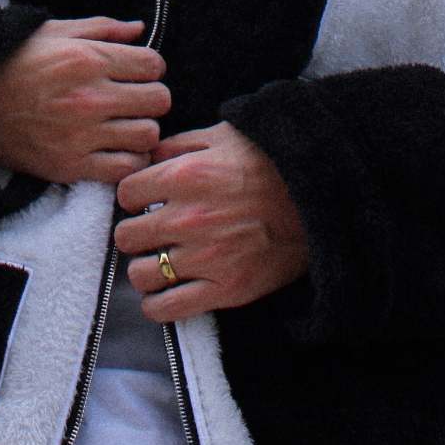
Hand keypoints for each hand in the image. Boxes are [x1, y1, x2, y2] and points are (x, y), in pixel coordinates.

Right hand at [0, 17, 169, 186]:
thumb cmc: (12, 62)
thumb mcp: (54, 31)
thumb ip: (102, 27)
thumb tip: (140, 29)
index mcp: (87, 58)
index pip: (154, 65)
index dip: (149, 67)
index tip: (136, 71)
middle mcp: (89, 97)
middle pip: (159, 100)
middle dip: (151, 96)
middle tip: (133, 98)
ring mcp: (82, 135)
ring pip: (148, 135)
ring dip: (142, 129)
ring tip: (125, 124)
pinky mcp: (71, 166)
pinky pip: (126, 168)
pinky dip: (129, 159)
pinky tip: (116, 148)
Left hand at [114, 122, 308, 320]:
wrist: (318, 197)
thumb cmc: (269, 161)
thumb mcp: (222, 136)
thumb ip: (177, 145)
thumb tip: (147, 158)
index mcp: (184, 176)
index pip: (125, 193)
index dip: (133, 196)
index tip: (144, 201)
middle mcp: (188, 218)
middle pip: (126, 236)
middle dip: (135, 233)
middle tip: (149, 232)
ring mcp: (206, 258)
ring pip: (141, 275)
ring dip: (145, 269)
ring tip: (158, 262)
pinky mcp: (226, 290)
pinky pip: (168, 309)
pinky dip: (158, 304)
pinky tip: (164, 293)